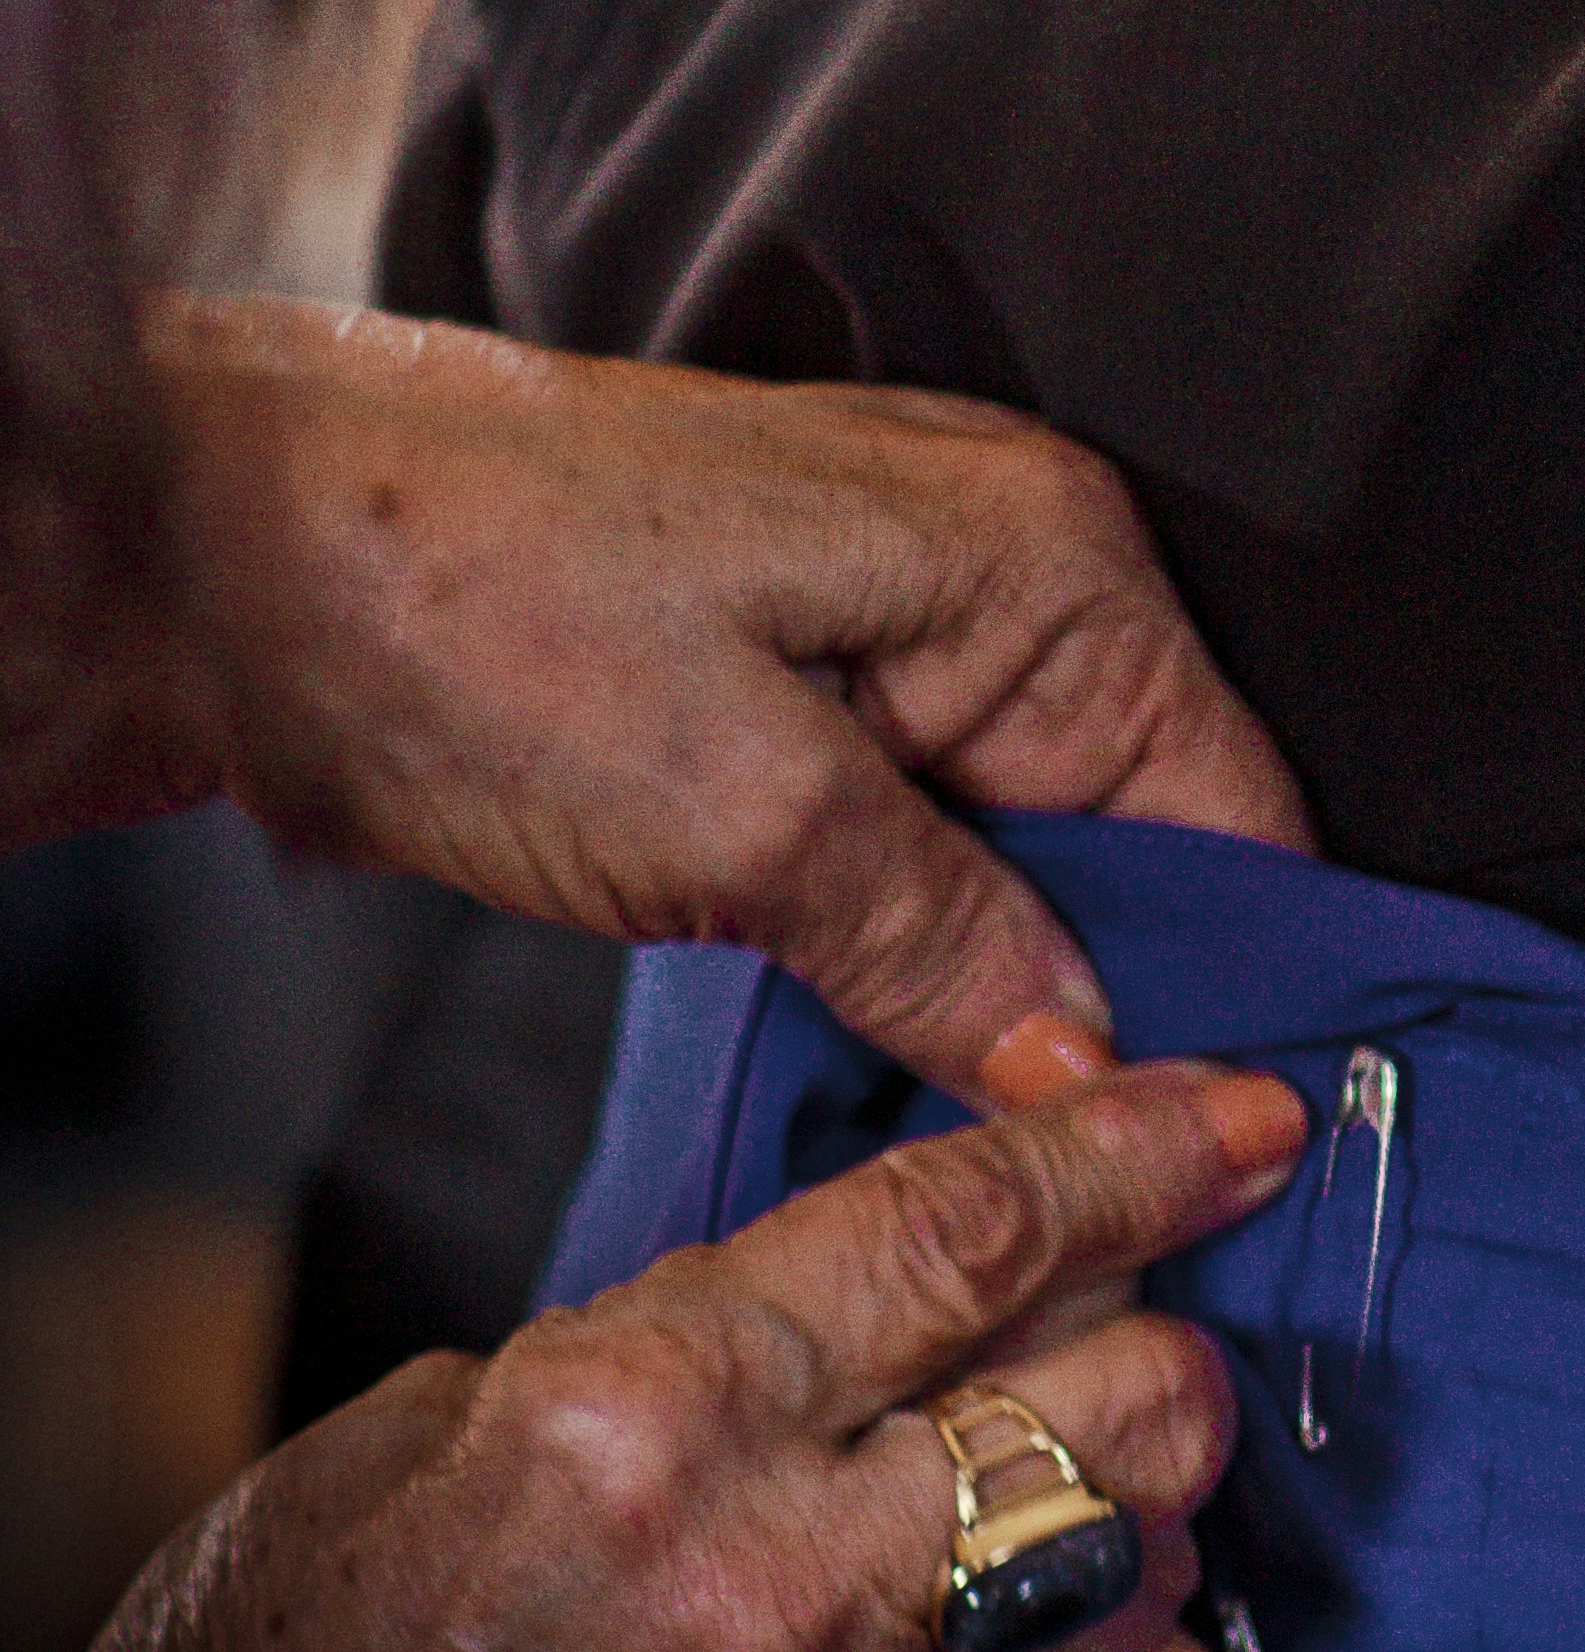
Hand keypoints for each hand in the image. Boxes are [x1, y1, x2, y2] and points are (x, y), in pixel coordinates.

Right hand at [101, 1056, 1304, 1651]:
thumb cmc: (316, 1618)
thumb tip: (861, 1299)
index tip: (1239, 1112)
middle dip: (1165, 1338)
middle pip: (1095, 1404)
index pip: (963, 1229)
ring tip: (1112, 1465)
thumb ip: (690, 1339)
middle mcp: (763, 1563)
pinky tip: (1079, 1602)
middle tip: (1170, 1303)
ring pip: (1104, 1570)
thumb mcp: (475, 1412)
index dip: (1129, 1149)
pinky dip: (1089, 1635)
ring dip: (1133, 1507)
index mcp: (656, 1404)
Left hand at [125, 296, 1314, 1105]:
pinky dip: (901, 931)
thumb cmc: (480, 613)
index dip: (1224, 983)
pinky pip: (922, 824)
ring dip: (982, 976)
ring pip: (1024, 843)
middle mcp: (1004, 553)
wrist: (242, 546)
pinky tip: (856, 1022)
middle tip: (1023, 1147)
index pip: (1234, 804)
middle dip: (1091, 993)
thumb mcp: (735, 813)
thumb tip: (1089, 1070)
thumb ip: (941, 941)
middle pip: (1142, 828)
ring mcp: (903, 603)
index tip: (1190, 1145)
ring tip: (922, 1093)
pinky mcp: (807, 664)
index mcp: (1042, 551)